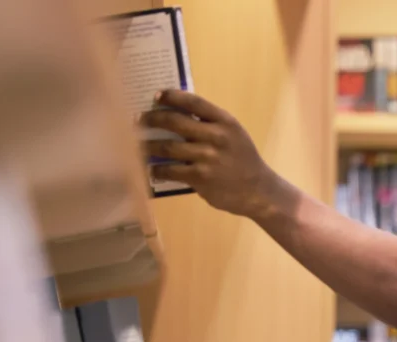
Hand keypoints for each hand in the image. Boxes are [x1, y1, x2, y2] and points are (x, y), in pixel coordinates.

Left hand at [140, 89, 281, 219]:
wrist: (258, 190)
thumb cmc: (242, 160)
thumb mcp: (233, 135)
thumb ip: (210, 124)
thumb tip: (176, 115)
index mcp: (225, 122)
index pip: (193, 102)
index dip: (172, 97)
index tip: (156, 96)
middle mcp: (216, 137)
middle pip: (175, 122)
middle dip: (152, 119)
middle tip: (137, 120)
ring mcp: (207, 158)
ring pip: (168, 147)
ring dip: (148, 145)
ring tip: (138, 145)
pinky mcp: (200, 178)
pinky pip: (171, 170)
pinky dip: (158, 169)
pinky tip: (151, 168)